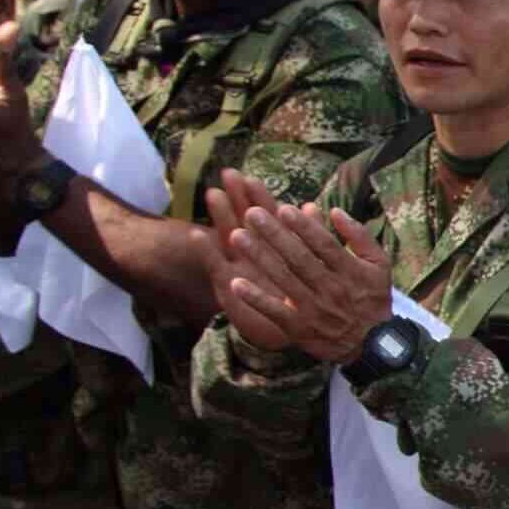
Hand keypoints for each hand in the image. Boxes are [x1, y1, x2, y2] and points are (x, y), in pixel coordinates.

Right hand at [198, 169, 294, 349]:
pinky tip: (196, 235)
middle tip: (230, 174)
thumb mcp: (312, 266)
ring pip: (230, 238)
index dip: (260, 198)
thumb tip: (312, 206)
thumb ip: (311, 236)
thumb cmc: (303, 298)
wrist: (292, 333)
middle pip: (246, 221)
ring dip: (222, 218)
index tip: (252, 177)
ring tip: (214, 195)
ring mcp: (240, 268)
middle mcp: (256, 254)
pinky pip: (217, 268)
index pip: (268, 217)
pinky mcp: (228, 288)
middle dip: (239, 198)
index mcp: (277, 248)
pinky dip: (207, 252)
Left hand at [219, 195, 393, 364]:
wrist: (372, 345)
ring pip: (284, 279)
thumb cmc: (372, 298)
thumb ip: (360, 236)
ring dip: (259, 258)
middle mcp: (331, 289)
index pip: (324, 245)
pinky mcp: (300, 328)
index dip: (304, 226)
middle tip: (251, 213)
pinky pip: (275, 312)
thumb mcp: (379, 264)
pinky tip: (237, 283)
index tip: (283, 208)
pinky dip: (256, 298)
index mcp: (350, 271)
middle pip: (299, 258)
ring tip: (237, 236)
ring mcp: (314, 309)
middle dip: (274, 234)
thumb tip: (335, 210)